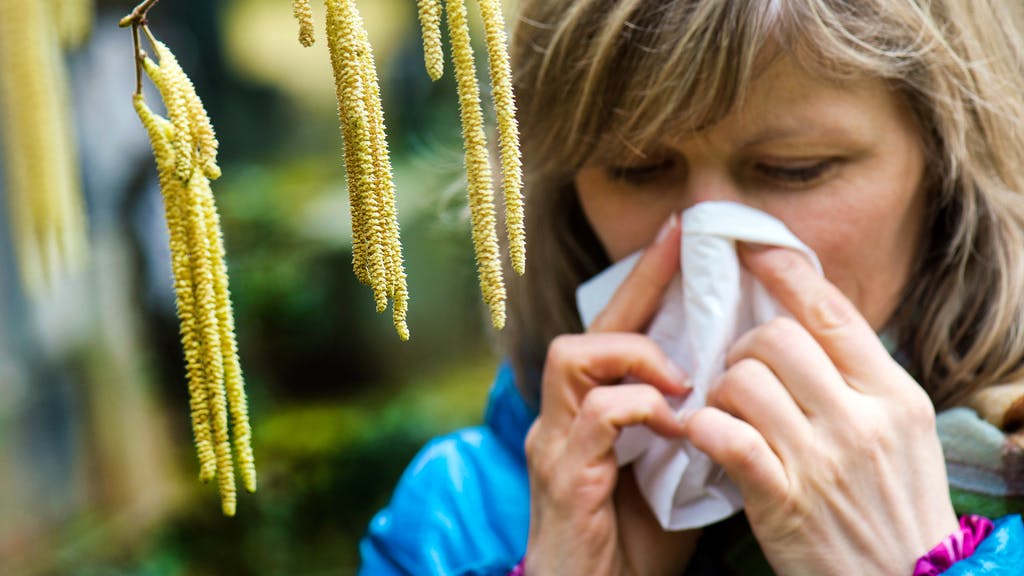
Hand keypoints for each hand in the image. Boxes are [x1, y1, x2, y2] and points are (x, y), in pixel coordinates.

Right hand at [524, 215, 699, 575]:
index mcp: (592, 412)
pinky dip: (641, 408)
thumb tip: (739, 387)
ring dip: (635, 354)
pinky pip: (598, 415)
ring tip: (680, 376)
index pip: (616, 331)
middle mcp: (564, 417)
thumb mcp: (675, 473)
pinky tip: (675, 425)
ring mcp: (557, 442)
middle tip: (683, 248)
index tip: (681, 235)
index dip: (646, 281)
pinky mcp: (563, 473)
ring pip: (575, 356)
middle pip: (589, 327)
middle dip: (638, 284)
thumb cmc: (634, 543)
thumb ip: (692, 426)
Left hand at [683, 245, 957, 575]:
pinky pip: (727, 438)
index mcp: (894, 395)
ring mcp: (822, 461)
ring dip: (720, 391)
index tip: (751, 247)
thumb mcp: (901, 431)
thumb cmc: (896, 504)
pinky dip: (704, 428)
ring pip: (743, 381)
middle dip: (743, 346)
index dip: (785, 271)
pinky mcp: (783, 500)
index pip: (831, 312)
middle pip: (776, 338)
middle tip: (738, 370)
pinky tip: (704, 434)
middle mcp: (861, 420)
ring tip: (725, 410)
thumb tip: (806, 317)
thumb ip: (857, 377)